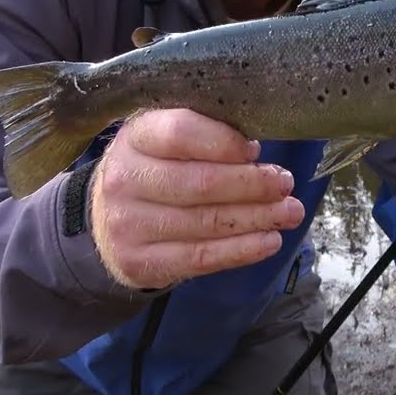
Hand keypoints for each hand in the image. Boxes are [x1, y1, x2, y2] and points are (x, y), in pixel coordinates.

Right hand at [89, 109, 303, 288]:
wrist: (106, 220)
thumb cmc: (155, 170)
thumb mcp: (166, 139)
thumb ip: (205, 135)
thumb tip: (253, 152)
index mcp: (135, 137)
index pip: (181, 133)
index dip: (224, 142)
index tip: (256, 151)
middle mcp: (124, 179)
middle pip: (201, 182)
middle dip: (253, 185)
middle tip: (286, 184)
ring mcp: (128, 224)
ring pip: (206, 222)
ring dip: (258, 218)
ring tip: (290, 213)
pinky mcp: (140, 261)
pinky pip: (201, 257)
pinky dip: (242, 250)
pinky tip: (270, 241)